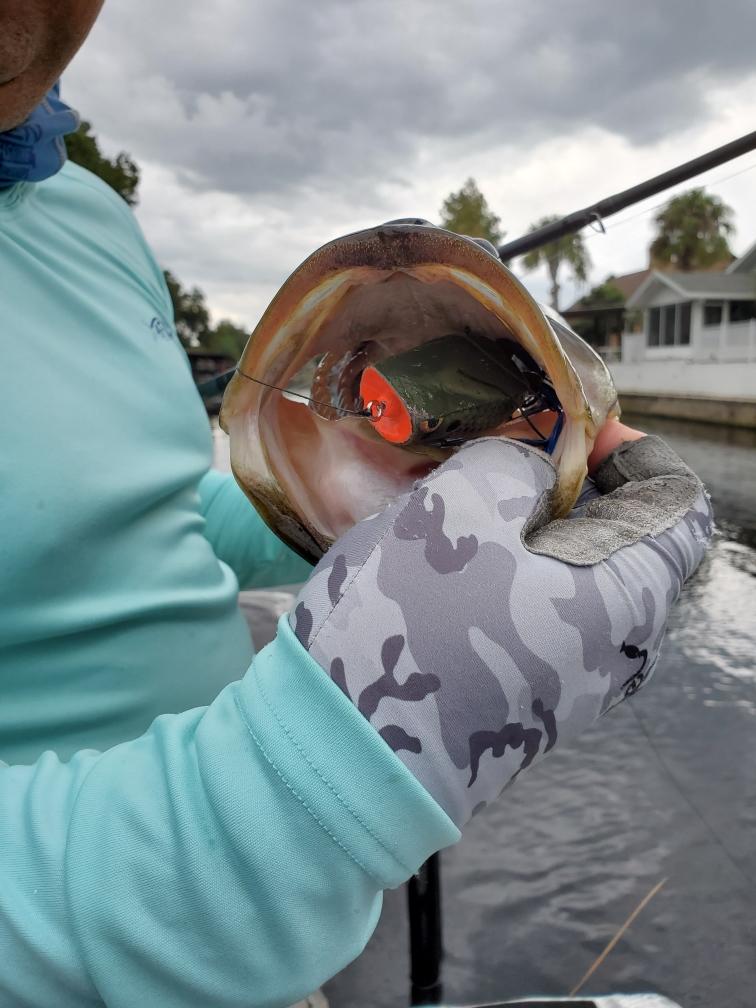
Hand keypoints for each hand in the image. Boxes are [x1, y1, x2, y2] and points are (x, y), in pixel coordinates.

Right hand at [290, 435, 711, 828]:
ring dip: (529, 531)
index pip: (677, 505)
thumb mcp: (459, 508)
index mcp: (627, 598)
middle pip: (623, 542)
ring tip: (464, 505)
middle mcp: (616, 650)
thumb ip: (514, 465)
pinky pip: (538, 617)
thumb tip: (534, 475)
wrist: (345, 754)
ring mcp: (571, 684)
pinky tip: (450, 563)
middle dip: (571, 489)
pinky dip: (509, 575)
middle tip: (502, 457)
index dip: (633, 451)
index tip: (571, 430)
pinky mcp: (524, 701)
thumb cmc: (411, 621)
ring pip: (573, 580)